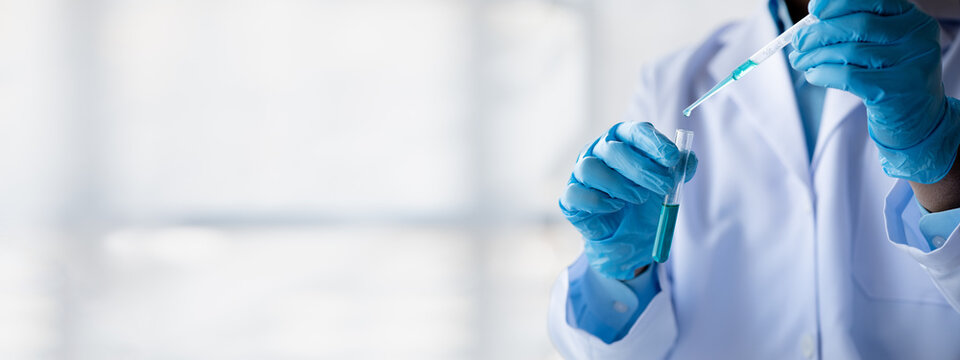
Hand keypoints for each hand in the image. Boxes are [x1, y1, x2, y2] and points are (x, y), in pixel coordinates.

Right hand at [560, 122, 696, 279]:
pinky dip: (598, 201)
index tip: (672, 158)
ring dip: (619, 185)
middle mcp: (599, 151)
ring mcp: (581, 173)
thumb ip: (679, 171)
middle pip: (613, 149)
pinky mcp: (571, 197)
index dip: (653, 143)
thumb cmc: (646, 203)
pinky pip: (576, 193)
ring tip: (638, 198)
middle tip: (664, 187)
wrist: (629, 237)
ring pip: (590, 168)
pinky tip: (615, 208)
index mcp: (623, 141)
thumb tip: (689, 160)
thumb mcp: (667, 186)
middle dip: (642, 169)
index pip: (635, 131)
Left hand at [789, 0, 959, 182]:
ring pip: (849, 52)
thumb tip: (812, 21)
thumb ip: (858, 30)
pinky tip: (813, 74)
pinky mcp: (893, 91)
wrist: (918, 119)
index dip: (839, 4)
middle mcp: (917, 39)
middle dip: (820, 32)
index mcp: (915, 20)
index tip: (814, 9)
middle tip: (798, 41)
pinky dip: (823, 73)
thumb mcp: (885, 47)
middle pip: (858, 26)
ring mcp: (908, 65)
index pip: (873, 2)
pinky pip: (847, 76)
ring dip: (815, 55)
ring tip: (799, 60)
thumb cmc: (892, 77)